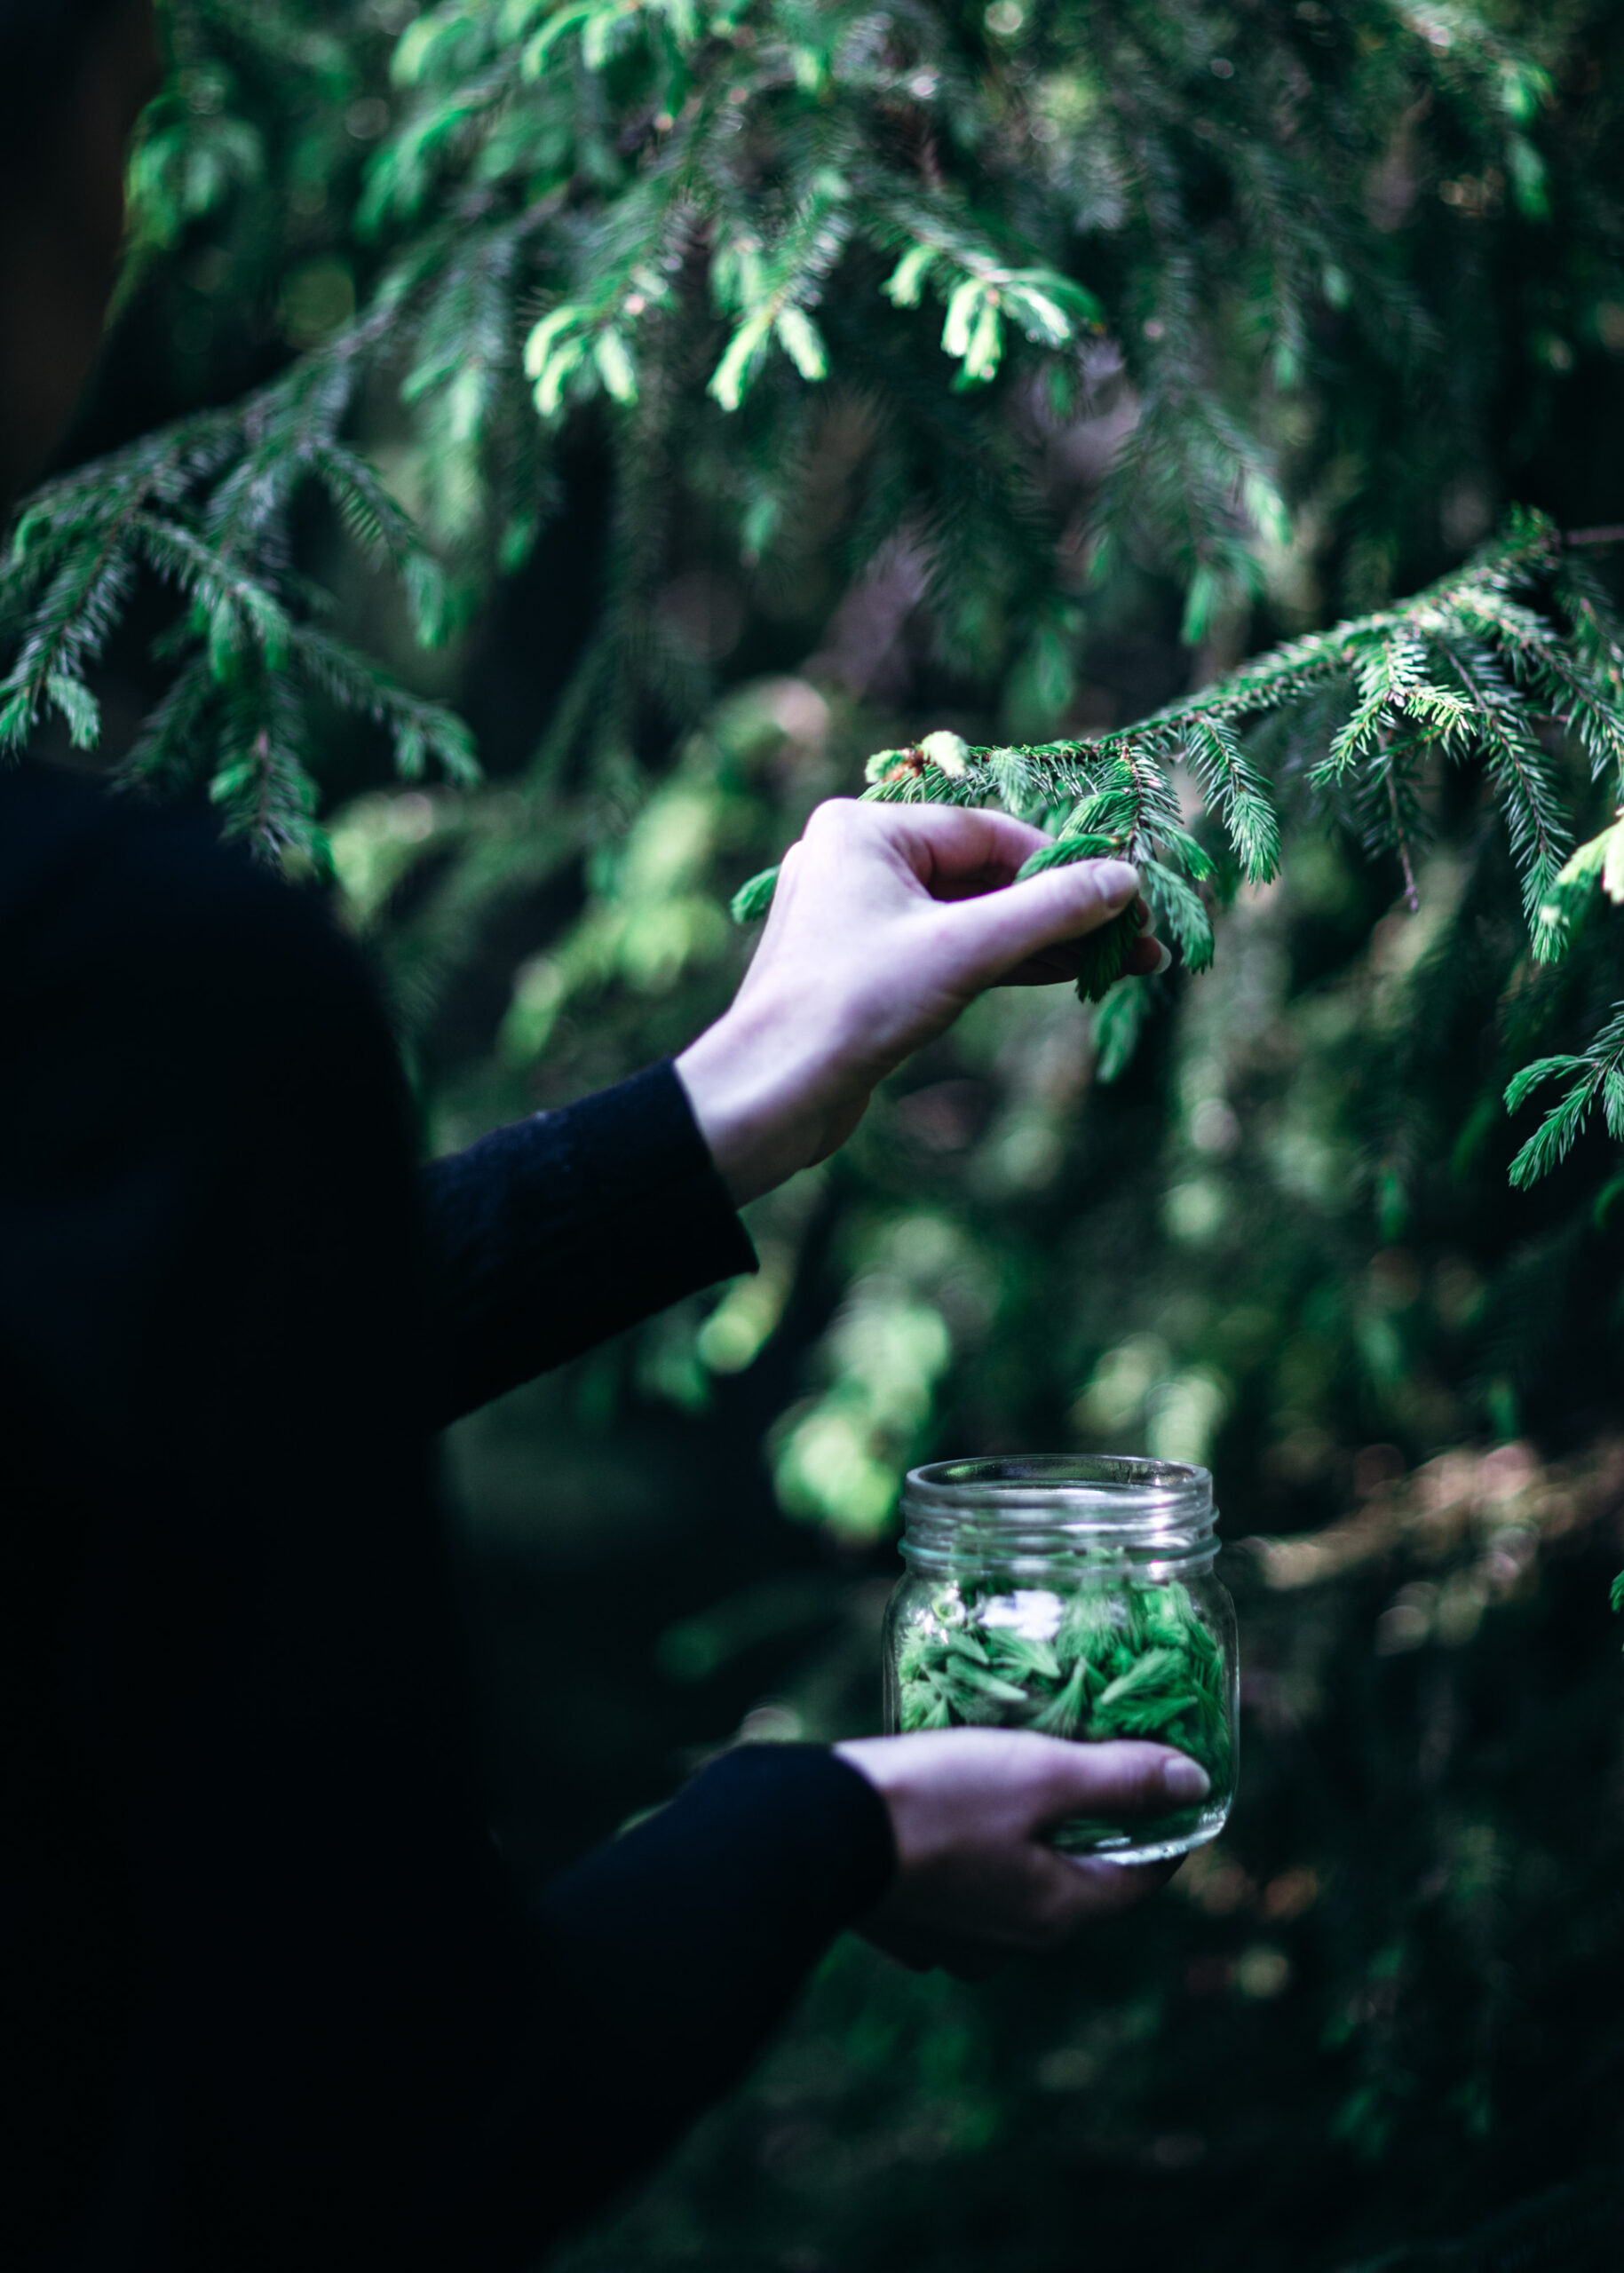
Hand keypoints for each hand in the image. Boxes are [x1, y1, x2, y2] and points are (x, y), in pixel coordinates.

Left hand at [675, 798, 1166, 1205]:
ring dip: (1046, 941)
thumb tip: (1125, 879)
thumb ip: (1050, 911)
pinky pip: (951, 951)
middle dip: (1064, 909)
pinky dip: (1006, 964)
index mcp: (864, 828)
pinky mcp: (869, 969)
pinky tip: (1071, 974)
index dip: (1064, 865)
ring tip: (1127, 962)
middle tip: (1140, 935)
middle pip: (985, 874)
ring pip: (973, 918)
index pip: (988, 833)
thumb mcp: (965, 949)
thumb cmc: (853, 1004)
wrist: (772, 1093)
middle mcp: (857, 860)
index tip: (1129, 894)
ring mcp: (861, 916)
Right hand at [833, 1729, 1204, 1976]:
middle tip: (1090, 1762)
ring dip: (1026, 1841)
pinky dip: (973, 1854)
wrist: (812, 1832)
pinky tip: (953, 1811)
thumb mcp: (1037, 1774)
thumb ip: (1119, 1780)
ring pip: (1018, 1887)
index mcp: (1058, 1912)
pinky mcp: (907, 1925)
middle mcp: (1013, 1945)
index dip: (1168, 1824)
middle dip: (1092, 1826)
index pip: (1144, 1875)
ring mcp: (955, 1942)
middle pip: (1080, 1880)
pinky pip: (962, 1891)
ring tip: (1016, 1780)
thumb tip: (1196, 1783)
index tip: (1171, 1776)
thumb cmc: (935, 1799)